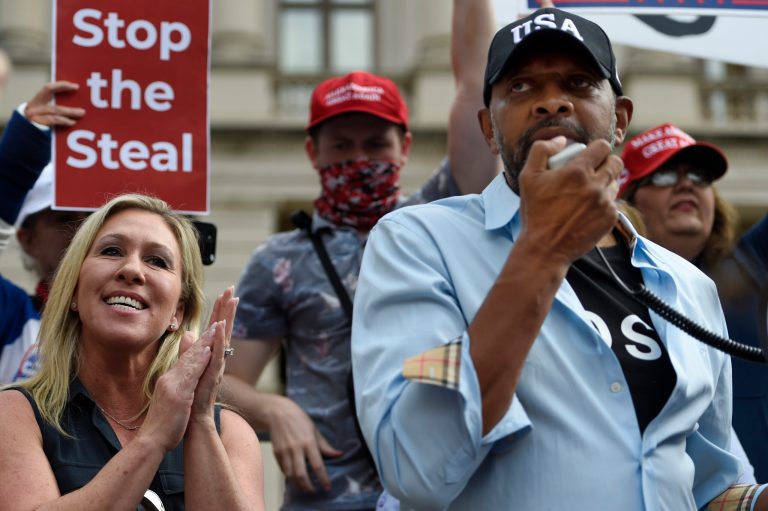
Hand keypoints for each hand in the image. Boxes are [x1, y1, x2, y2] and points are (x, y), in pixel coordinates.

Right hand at [24, 81, 84, 126]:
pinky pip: (53, 122)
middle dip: (70, 108)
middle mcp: (35, 106)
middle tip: (83, 110)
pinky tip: (72, 122)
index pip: (49, 88)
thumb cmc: (39, 113)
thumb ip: (55, 100)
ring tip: (81, 114)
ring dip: (70, 114)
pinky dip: (64, 121)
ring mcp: (35, 115)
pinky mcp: (37, 123)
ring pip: (55, 114)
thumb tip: (75, 97)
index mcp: (38, 98)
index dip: (62, 86)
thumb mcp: (44, 104)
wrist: (25, 125)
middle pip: (54, 105)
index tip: (76, 87)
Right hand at [137, 324, 216, 452]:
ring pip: (192, 359)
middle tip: (219, 314)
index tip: (216, 322)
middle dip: (207, 332)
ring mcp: (173, 384)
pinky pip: (190, 375)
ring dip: (205, 341)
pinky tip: (209, 351)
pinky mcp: (178, 394)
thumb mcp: (172, 398)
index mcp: (171, 378)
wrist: (151, 441)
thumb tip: (183, 370)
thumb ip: (178, 382)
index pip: (189, 355)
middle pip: (191, 351)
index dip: (203, 339)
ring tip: (218, 325)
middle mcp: (171, 377)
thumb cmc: (163, 423)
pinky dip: (199, 361)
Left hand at [188, 286, 238, 423]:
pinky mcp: (212, 375)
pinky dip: (218, 340)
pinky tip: (219, 327)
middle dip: (228, 309)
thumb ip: (190, 350)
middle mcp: (216, 358)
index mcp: (209, 355)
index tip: (225, 293)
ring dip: (227, 319)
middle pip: (223, 328)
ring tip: (232, 302)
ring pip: (223, 338)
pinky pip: (217, 354)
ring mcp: (216, 366)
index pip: (216, 328)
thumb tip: (188, 334)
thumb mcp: (189, 369)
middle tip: (233, 290)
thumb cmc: (192, 397)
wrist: (193, 420)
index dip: (220, 311)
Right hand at [268, 396, 342, 492]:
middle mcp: (296, 449)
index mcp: (308, 442)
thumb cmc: (299, 420)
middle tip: (315, 491)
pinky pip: (284, 470)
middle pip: (301, 475)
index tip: (327, 487)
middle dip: (308, 487)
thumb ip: (325, 446)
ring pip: (290, 476)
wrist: (277, 413)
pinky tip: (296, 479)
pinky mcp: (276, 454)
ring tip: (305, 487)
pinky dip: (290, 477)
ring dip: (298, 485)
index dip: (323, 479)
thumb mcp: (315, 430)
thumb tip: (339, 454)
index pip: (317, 465)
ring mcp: (284, 452)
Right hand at [518, 136, 620, 264]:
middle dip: (606, 162)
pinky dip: (603, 203)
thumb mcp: (527, 176)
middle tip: (594, 170)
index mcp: (578, 171)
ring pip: (615, 182)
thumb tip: (562, 140)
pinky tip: (588, 209)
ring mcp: (605, 203)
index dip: (597, 147)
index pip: (602, 146)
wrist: (545, 248)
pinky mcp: (610, 219)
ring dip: (605, 182)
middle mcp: (596, 185)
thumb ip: (541, 149)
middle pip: (616, 162)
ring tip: (589, 191)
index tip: (591, 154)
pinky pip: (613, 203)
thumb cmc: (534, 211)